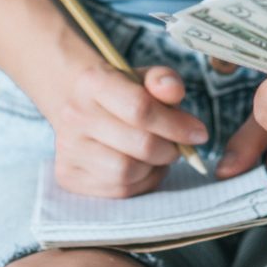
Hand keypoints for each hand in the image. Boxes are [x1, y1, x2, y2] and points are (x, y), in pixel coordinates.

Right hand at [53, 64, 209, 197]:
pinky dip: (141, 182)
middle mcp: (74, 115)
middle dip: (170, 149)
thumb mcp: (143, 77)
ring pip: (128, 173)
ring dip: (154, 168)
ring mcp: (68, 148)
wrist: (76, 102)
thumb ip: (164, 80)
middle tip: (178, 147)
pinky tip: (143, 168)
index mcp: (92, 82)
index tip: (198, 133)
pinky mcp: (69, 175)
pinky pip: (118, 190)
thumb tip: (174, 92)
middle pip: (139, 145)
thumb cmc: (119, 91)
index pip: (140, 108)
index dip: (176, 125)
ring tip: (159, 155)